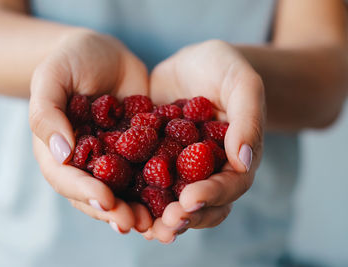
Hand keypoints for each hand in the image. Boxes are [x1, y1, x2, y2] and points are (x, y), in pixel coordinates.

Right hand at [29, 30, 151, 232]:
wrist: (104, 53)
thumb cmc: (70, 61)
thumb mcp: (51, 78)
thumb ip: (47, 114)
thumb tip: (61, 155)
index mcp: (60, 153)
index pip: (68, 180)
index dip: (86, 193)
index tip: (106, 201)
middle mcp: (88, 162)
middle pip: (99, 194)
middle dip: (117, 211)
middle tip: (137, 223)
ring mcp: (116, 158)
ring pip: (126, 190)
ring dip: (141, 208)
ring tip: (159, 222)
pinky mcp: (141, 150)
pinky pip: (151, 169)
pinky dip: (163, 184)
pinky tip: (179, 194)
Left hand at [145, 40, 264, 242]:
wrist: (193, 63)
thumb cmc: (225, 69)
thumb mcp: (241, 84)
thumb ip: (248, 119)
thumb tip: (245, 161)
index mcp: (234, 159)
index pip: (229, 185)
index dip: (211, 196)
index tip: (190, 200)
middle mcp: (207, 171)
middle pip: (200, 204)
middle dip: (183, 217)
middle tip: (164, 224)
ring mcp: (178, 168)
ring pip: (170, 200)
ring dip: (156, 217)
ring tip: (139, 225)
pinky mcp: (153, 159)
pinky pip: (143, 180)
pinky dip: (132, 193)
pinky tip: (115, 199)